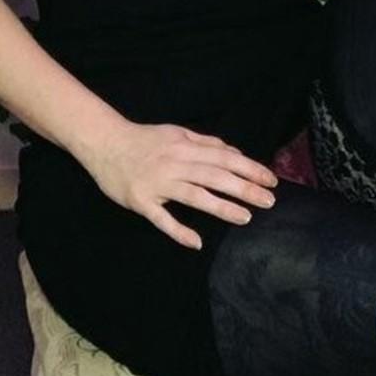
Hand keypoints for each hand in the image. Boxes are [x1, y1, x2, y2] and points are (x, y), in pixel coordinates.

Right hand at [85, 119, 278, 249]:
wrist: (104, 142)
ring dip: (221, 207)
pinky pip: (161, 219)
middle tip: (269, 201)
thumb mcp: (177, 132)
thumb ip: (205, 143)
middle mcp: (175, 164)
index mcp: (185, 147)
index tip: (271, 180)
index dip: (249, 169)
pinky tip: (196, 242)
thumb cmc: (144, 139)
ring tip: (245, 218)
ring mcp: (158, 184)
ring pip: (194, 196)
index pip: (224, 158)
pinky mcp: (141, 201)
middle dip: (244, 188)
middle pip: (215, 176)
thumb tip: (234, 153)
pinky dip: (178, 231)